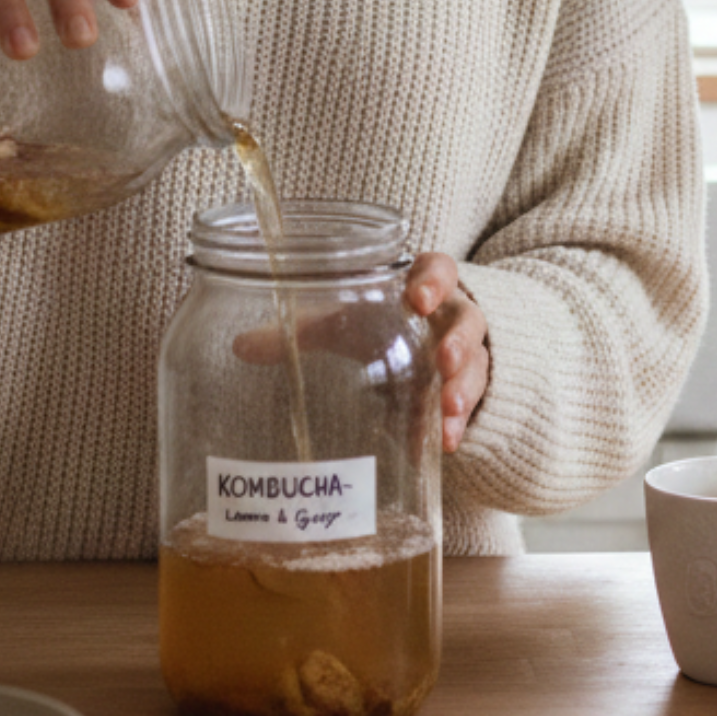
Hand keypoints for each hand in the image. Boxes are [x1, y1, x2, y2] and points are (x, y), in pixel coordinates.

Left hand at [226, 251, 488, 453]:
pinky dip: (454, 427)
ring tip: (447, 410)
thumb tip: (239, 345)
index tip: (417, 298)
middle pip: (467, 320)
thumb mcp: (343, 323)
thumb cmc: (378, 324)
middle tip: (443, 360)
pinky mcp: (467, 394)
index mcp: (422, 287)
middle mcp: (451, 318)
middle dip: (458, 341)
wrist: (425, 351)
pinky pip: (468, 409)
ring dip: (463, 388)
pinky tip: (441, 445)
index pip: (439, 269)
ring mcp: (466, 356)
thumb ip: (301, 330)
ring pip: (477, 366)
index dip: (433, 280)